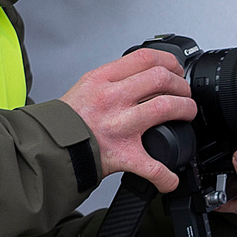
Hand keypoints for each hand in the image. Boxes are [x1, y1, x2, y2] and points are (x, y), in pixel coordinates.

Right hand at [60, 48, 196, 191]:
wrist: (50, 147)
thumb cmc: (69, 120)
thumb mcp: (88, 86)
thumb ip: (115, 78)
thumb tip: (144, 73)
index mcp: (103, 80)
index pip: (145, 58)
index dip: (169, 61)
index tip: (175, 69)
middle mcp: (112, 99)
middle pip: (160, 79)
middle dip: (181, 85)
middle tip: (184, 93)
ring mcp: (120, 126)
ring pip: (165, 108)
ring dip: (185, 110)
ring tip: (186, 114)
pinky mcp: (123, 155)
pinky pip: (153, 167)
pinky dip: (166, 175)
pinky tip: (170, 178)